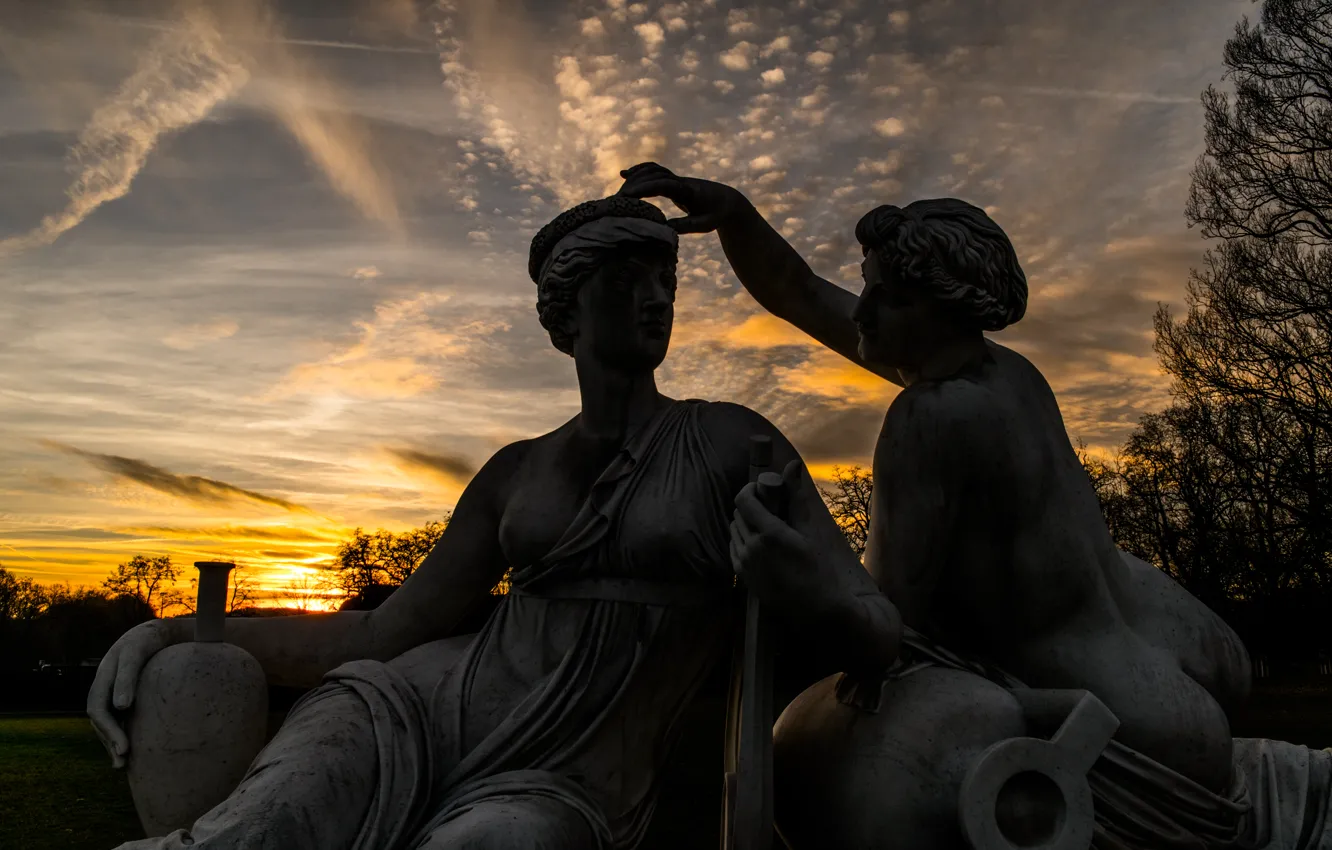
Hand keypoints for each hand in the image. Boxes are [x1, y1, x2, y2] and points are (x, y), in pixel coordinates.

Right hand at [87, 619, 179, 767]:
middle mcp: (104, 687)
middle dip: (109, 742)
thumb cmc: (147, 640)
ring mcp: (111, 692)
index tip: (124, 748)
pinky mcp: (123, 697)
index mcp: (103, 677)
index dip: (108, 730)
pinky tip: (129, 750)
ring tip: (123, 764)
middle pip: (99, 720)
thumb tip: (120, 707)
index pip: (98, 709)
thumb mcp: (137, 652)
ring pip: (106, 722)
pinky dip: (120, 734)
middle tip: (123, 761)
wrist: (155, 632)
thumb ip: (127, 676)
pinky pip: (117, 719)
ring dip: (111, 743)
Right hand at [617, 162, 749, 233]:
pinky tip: (624, 174)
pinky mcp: (673, 182)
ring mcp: (676, 179)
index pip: (663, 184)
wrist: (728, 201)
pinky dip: (639, 171)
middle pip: (654, 175)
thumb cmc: (717, 214)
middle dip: (635, 184)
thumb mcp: (705, 224)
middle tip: (617, 199)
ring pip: (652, 171)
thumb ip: (686, 226)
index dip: (644, 188)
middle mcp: (680, 181)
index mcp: (688, 190)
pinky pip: (654, 172)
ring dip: (635, 177)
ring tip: (619, 191)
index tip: (627, 195)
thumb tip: (663, 228)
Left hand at [730, 458, 841, 618]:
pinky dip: (742, 539)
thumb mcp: (808, 531)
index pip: (744, 499)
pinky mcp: (742, 575)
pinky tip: (760, 543)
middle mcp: (752, 547)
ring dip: (745, 522)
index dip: (749, 489)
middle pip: (738, 513)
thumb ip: (796, 497)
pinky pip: (733, 547)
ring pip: (734, 529)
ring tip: (766, 526)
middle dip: (750, 505)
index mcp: (769, 534)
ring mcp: (744, 562)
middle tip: (768, 507)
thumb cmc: (817, 567)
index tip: (762, 489)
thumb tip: (793, 464)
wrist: (816, 607)